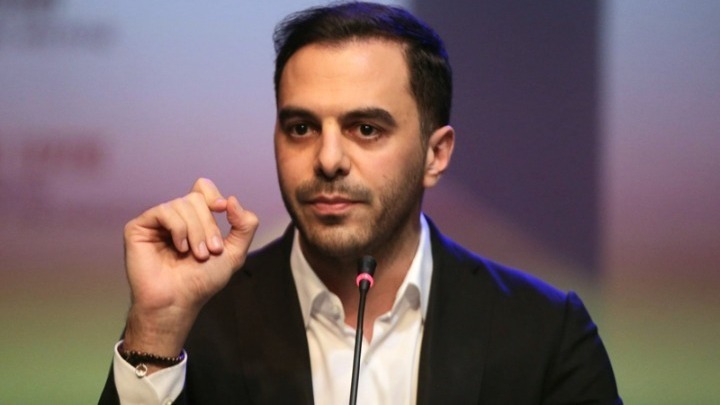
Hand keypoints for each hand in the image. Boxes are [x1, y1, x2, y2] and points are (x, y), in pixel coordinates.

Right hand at [121, 178, 257, 358]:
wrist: (179, 301)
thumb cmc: (201, 281)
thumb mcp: (234, 253)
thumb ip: (244, 226)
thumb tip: (232, 200)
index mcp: (193, 219)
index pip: (202, 188)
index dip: (213, 195)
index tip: (222, 209)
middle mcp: (174, 217)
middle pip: (196, 198)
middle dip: (208, 225)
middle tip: (210, 251)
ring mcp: (155, 222)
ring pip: (182, 204)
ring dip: (196, 231)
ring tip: (196, 255)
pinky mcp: (138, 228)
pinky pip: (164, 211)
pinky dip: (179, 229)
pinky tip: (179, 248)